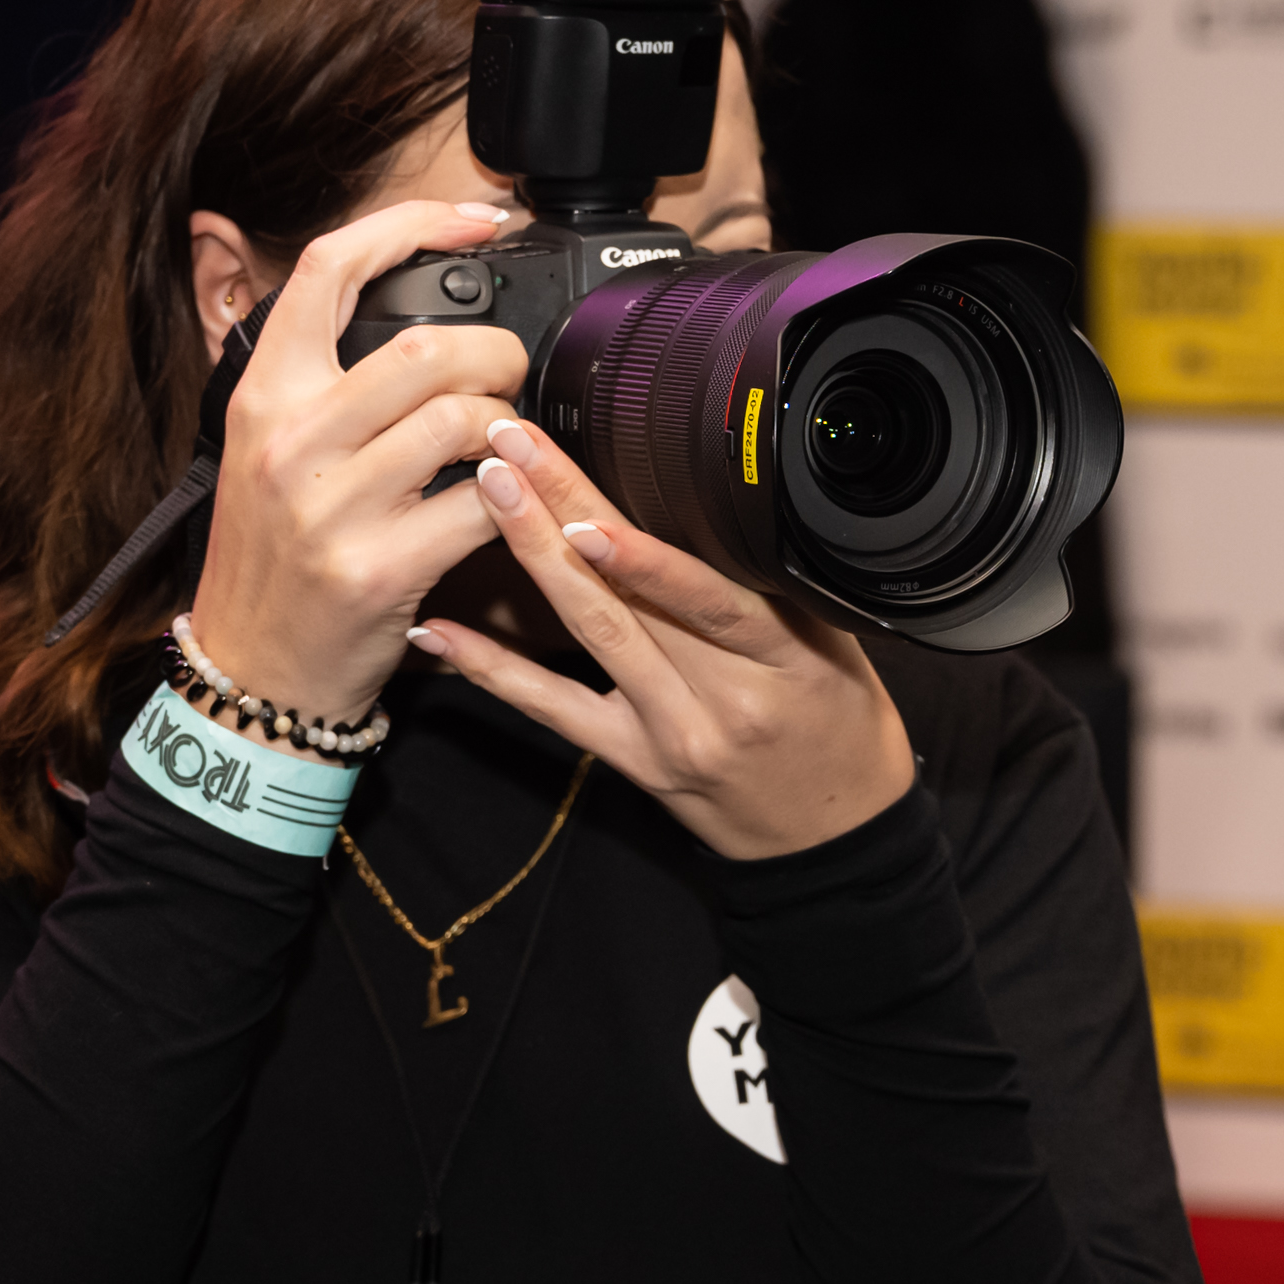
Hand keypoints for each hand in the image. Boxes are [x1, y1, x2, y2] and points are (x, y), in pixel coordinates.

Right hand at [188, 201, 526, 742]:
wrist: (252, 671)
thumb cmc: (274, 557)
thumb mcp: (265, 450)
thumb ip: (321, 381)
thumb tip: (405, 311)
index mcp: (262, 395)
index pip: (328, 268)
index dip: (410, 224)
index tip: (474, 220)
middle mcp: (289, 440)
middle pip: (424, 346)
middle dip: (494, 353)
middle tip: (506, 378)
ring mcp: (331, 507)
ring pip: (461, 419)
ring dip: (510, 424)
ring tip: (507, 441)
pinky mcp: (377, 569)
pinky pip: (481, 504)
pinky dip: (514, 499)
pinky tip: (507, 502)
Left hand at [411, 421, 916, 859]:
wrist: (837, 837)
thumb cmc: (840, 726)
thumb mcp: (834, 645)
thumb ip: (772, 586)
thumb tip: (707, 500)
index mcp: (784, 656)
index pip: (702, 586)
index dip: (637, 541)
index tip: (586, 479)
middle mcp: (724, 696)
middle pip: (630, 595)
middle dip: (565, 508)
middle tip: (510, 446)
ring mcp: (673, 733)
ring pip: (593, 635)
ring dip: (534, 558)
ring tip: (490, 497)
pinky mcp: (636, 763)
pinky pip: (554, 710)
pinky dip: (494, 669)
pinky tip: (443, 631)